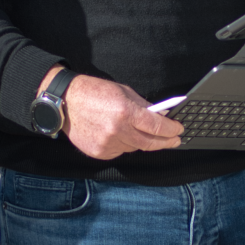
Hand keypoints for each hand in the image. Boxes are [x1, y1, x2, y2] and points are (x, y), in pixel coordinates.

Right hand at [59, 73, 183, 160]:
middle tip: (175, 141)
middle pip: (150, 143)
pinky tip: (119, 135)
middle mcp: (118, 130)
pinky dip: (124, 144)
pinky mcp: (100, 152)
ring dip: (141, 141)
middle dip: (166, 142)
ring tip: (139, 132)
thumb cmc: (94, 93)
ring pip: (135, 148)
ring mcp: (108, 144)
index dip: (172, 130)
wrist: (66, 102)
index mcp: (126, 112)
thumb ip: (143, 106)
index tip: (179, 130)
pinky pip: (120, 151)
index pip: (157, 126)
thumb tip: (161, 116)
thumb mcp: (123, 92)